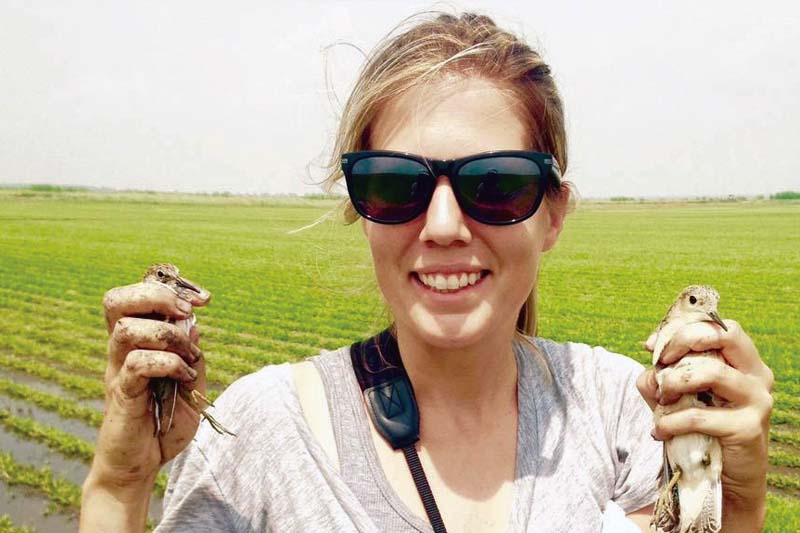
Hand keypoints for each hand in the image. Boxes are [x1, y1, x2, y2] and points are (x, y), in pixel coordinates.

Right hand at [91, 278, 210, 488]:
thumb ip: (193, 357)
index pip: (136, 296)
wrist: (141, 465)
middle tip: (186, 311)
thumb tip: (195, 326)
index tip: (203, 299)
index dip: (168, 287)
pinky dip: (168, 364)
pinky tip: (185, 377)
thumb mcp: (191, 387)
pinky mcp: (121, 394)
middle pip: (116, 300)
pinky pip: (137, 364)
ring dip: (167, 334)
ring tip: (189, 354)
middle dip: (156, 295)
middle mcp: (121, 351)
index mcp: (137, 342)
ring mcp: (117, 371)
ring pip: (126, 329)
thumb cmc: (164, 423)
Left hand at [637, 319, 773, 525]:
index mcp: (742, 360)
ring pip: (712, 372)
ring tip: (661, 400)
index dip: (680, 329)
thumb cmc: (701, 429)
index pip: (716, 326)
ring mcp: (757, 400)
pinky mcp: (749, 428)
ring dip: (675, 382)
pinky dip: (672, 421)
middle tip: (660, 362)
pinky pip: (701, 415)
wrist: (726, 477)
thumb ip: (661, 377)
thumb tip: (649, 370)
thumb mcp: (677, 397)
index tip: (651, 346)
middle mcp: (756, 374)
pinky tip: (659, 430)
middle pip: (724, 335)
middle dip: (683, 341)